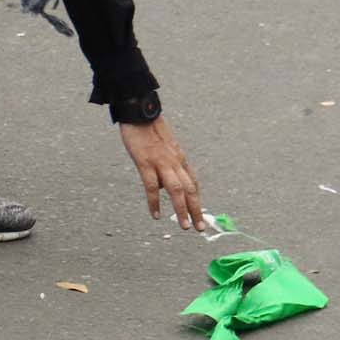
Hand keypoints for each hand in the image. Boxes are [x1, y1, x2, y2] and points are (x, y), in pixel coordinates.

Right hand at [120, 116, 209, 231]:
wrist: (139, 111)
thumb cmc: (148, 127)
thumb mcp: (164, 145)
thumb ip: (167, 163)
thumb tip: (164, 182)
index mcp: (179, 157)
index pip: (193, 182)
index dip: (197, 200)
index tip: (200, 215)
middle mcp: (175, 162)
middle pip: (190, 189)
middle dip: (197, 210)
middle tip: (200, 228)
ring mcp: (161, 162)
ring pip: (177, 190)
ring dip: (183, 209)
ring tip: (185, 226)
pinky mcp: (146, 163)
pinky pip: (153, 186)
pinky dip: (155, 202)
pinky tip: (156, 214)